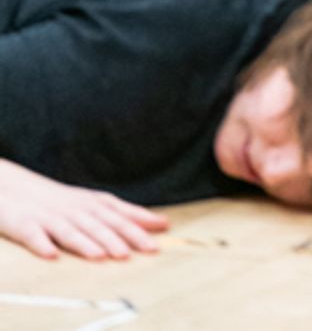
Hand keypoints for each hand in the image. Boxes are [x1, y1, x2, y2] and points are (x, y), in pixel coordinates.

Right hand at [0, 159, 167, 261]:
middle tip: (143, 248)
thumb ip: (121, 214)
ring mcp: (49, 217)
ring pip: (70, 231)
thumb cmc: (59, 201)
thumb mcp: (90, 203)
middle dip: (122, 236)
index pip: (118, 212)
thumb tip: (158, 224)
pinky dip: (42, 245)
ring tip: (102, 256)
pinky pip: (33, 236)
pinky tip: (51, 255)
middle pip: (100, 223)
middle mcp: (73, 209)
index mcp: (90, 203)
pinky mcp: (24, 225)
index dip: (140, 221)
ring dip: (86, 243)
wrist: (13, 188)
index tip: (163, 229)